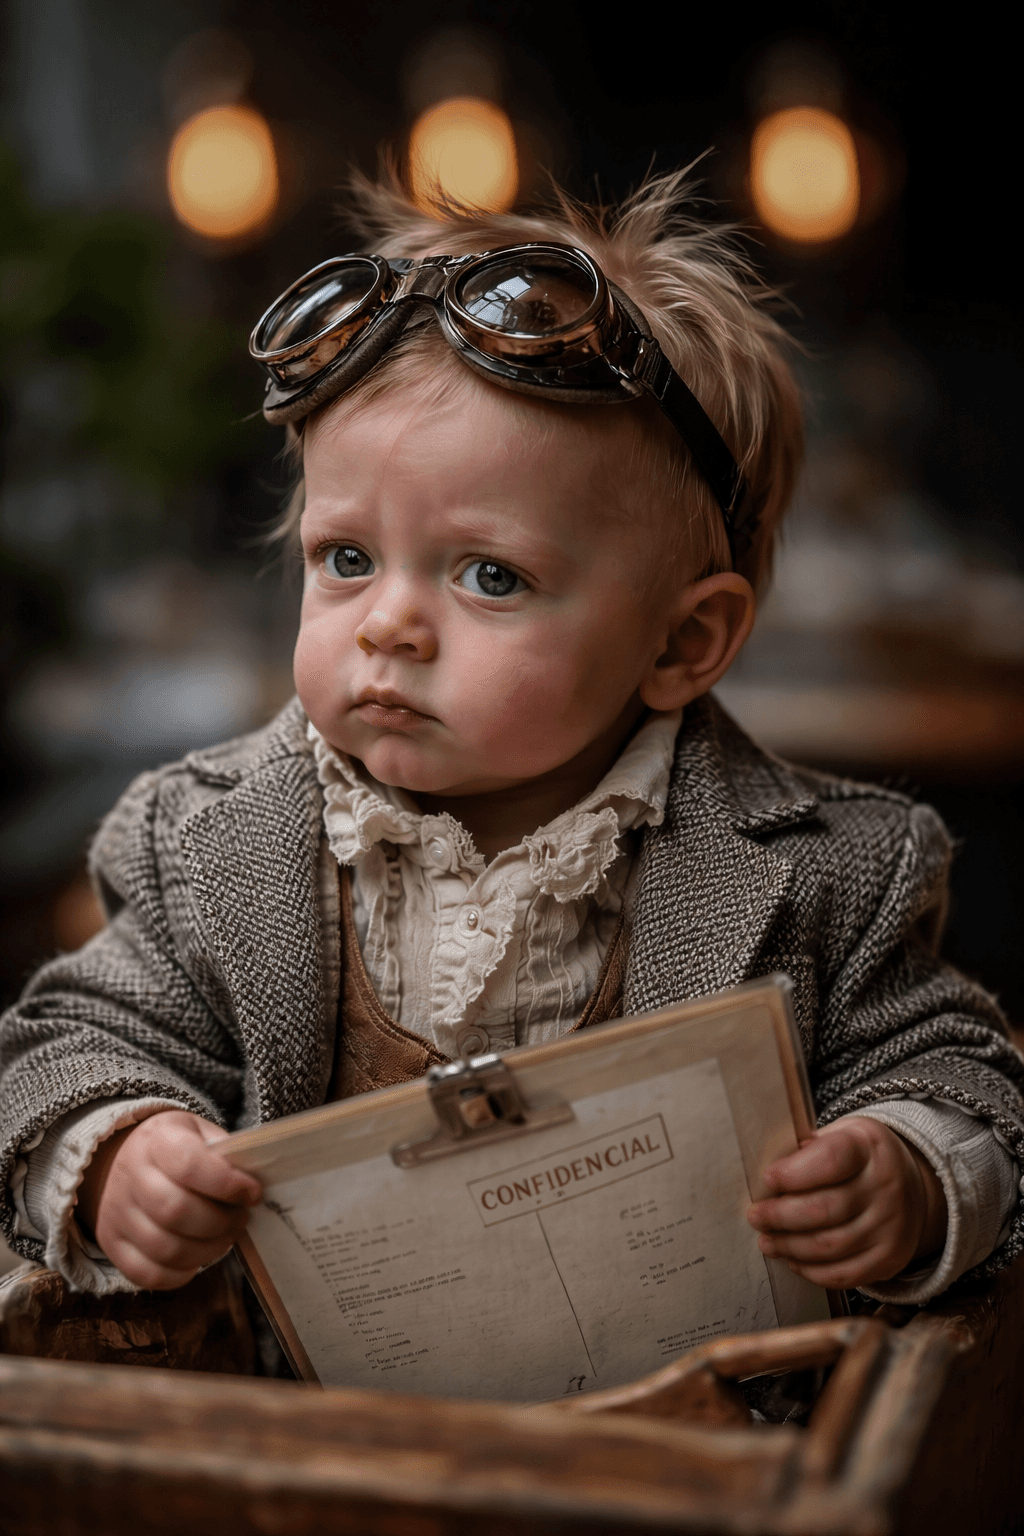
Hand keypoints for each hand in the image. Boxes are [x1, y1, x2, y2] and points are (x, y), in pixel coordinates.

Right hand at [77, 1110, 262, 1289]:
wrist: (122, 1159)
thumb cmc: (174, 1147)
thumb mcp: (199, 1132)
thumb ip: (225, 1153)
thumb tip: (251, 1182)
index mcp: (157, 1140)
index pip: (188, 1165)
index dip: (227, 1184)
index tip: (252, 1193)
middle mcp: (130, 1176)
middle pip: (175, 1211)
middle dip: (220, 1222)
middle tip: (240, 1219)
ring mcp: (117, 1214)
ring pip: (164, 1248)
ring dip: (207, 1250)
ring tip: (225, 1238)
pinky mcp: (113, 1245)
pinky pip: (147, 1274)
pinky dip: (180, 1273)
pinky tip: (198, 1258)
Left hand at [746, 1117, 947, 1288]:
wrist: (914, 1186)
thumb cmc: (861, 1158)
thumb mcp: (842, 1135)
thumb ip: (808, 1149)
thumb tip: (768, 1174)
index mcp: (869, 1148)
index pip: (830, 1161)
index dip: (793, 1173)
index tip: (767, 1179)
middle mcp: (886, 1187)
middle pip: (825, 1209)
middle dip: (780, 1216)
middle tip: (756, 1216)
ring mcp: (891, 1226)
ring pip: (830, 1246)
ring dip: (789, 1246)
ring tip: (767, 1240)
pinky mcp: (890, 1259)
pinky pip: (844, 1274)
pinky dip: (811, 1271)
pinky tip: (793, 1259)